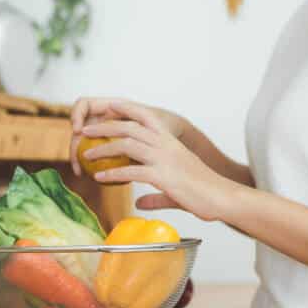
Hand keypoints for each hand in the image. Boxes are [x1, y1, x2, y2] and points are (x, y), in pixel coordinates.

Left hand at [78, 102, 240, 221]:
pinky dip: (113, 173)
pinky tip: (101, 178)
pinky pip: (131, 172)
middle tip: (86, 131)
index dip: (127, 109)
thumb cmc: (203, 192)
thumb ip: (155, 194)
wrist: (222, 197)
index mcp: (170, 142)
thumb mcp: (176, 188)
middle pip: (129, 129)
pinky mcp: (162, 176)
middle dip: (105, 127)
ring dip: (104, 149)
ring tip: (87, 155)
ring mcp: (164, 159)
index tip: (110, 106)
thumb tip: (139, 202)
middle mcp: (165, 146)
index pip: (146, 117)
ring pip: (127, 146)